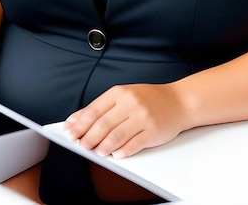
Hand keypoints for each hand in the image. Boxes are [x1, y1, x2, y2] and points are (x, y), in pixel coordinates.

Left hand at [63, 83, 184, 158]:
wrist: (178, 101)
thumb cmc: (148, 99)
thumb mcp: (124, 95)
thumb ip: (101, 107)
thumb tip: (76, 119)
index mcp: (120, 92)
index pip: (94, 110)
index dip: (79, 123)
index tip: (69, 132)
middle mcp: (131, 103)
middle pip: (103, 124)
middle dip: (88, 137)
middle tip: (81, 145)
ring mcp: (142, 117)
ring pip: (116, 136)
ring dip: (103, 146)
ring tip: (97, 151)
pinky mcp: (153, 131)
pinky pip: (134, 144)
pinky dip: (122, 151)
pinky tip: (116, 155)